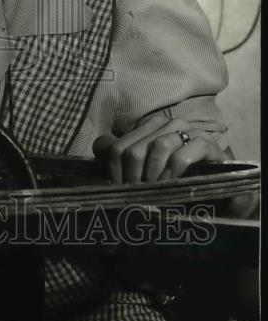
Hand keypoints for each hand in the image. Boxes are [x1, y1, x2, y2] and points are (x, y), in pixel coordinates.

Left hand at [92, 113, 226, 183]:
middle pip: (134, 149)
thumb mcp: (148, 170)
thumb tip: (98, 148)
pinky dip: (173, 172)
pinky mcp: (208, 144)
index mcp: (147, 127)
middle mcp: (166, 124)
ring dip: (153, 175)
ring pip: (158, 147)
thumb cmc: (179, 179)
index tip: (120, 192)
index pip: (117, 146)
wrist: (222, 190)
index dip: (114, 172)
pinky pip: (183, 154)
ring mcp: (188, 131)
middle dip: (133, 178)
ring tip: (155, 192)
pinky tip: (171, 185)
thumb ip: (124, 157)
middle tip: (138, 197)